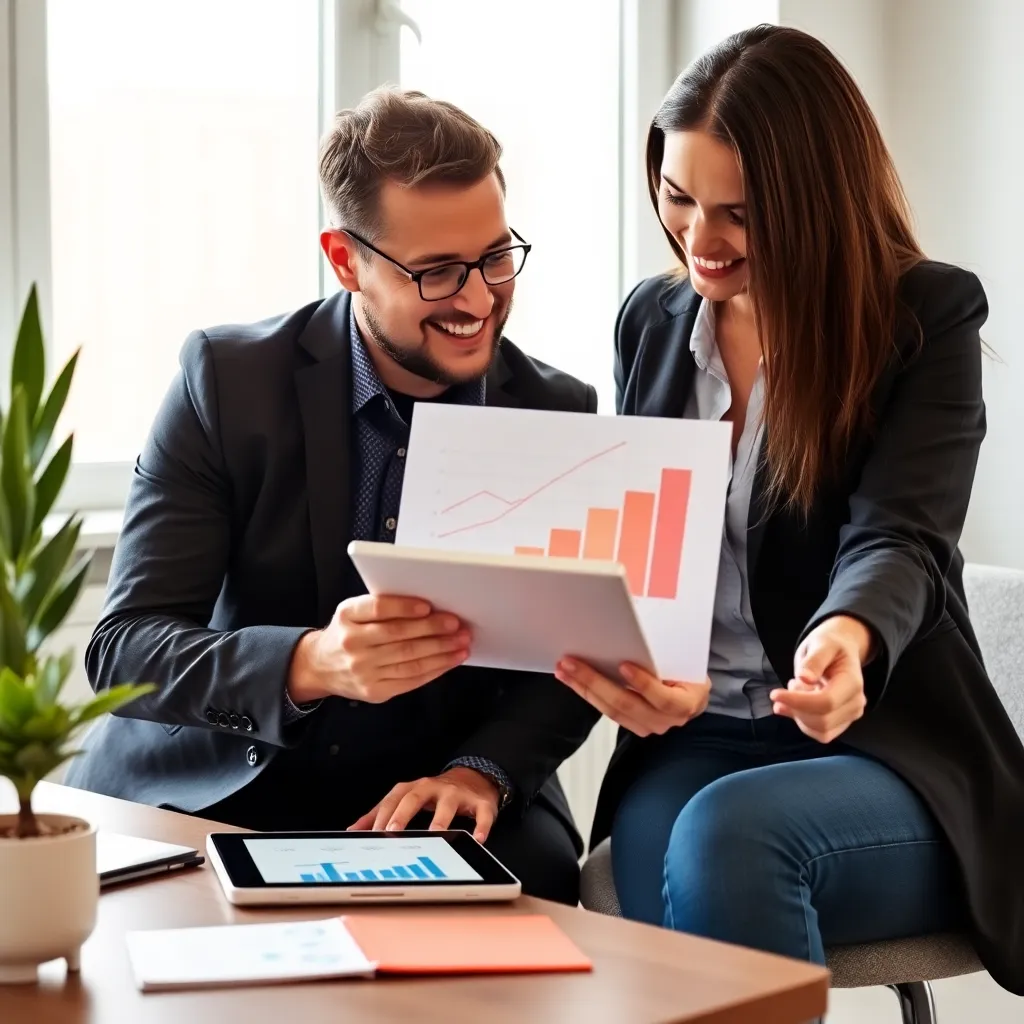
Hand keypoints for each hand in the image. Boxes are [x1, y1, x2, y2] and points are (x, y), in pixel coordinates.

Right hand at [286, 594, 470, 704]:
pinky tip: (450, 660)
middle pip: (399, 636)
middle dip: (433, 630)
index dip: (404, 607)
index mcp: (347, 616)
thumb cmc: (346, 633)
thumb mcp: (353, 612)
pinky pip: (411, 679)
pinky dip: (435, 669)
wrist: (320, 667)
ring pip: (409, 659)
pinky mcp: (375, 690)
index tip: (428, 606)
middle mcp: (353, 643)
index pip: (377, 609)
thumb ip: (382, 607)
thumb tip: (428, 606)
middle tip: (456, 624)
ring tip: (461, 642)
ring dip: (441, 650)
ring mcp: (363, 670)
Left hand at [347, 767, 499, 842]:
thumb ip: (381, 813)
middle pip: (415, 797)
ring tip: (435, 835)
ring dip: (441, 820)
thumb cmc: (435, 793)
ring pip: (448, 805)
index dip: (383, 813)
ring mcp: (457, 794)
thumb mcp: (408, 798)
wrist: (475, 778)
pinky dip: (481, 826)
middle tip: (393, 830)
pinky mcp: (480, 802)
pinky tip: (477, 839)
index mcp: (415, 788)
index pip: (395, 798)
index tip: (372, 832)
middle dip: (403, 813)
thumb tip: (353, 830)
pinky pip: (481, 814)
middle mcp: (434, 787)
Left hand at [554, 658, 709, 736]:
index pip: (663, 698)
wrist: (692, 692)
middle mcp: (668, 719)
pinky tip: (571, 679)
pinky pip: (607, 710)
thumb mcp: (684, 657)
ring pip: (612, 709)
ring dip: (585, 688)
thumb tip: (634, 616)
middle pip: (628, 704)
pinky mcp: (633, 725)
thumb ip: (662, 649)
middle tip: (573, 662)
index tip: (624, 666)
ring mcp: (649, 725)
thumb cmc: (688, 669)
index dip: (644, 684)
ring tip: (565, 669)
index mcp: (686, 702)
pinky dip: (587, 693)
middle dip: (597, 682)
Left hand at [770, 615, 872, 742]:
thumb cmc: (830, 645)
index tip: (774, 694)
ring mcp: (851, 715)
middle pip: (822, 721)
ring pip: (821, 731)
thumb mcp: (820, 643)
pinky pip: (821, 733)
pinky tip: (796, 704)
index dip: (798, 702)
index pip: (826, 702)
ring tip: (795, 690)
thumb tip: (804, 678)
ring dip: (798, 715)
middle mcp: (856, 702)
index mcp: (852, 682)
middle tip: (790, 684)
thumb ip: (814, 660)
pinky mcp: (842, 722)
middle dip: (796, 708)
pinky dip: (803, 722)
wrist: (841, 650)